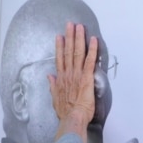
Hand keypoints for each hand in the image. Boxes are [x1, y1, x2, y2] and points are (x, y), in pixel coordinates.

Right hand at [50, 22, 97, 142]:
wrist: (73, 118)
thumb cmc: (65, 112)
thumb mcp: (55, 98)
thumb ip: (53, 86)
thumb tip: (49, 76)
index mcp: (61, 79)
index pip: (60, 59)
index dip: (60, 46)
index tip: (60, 36)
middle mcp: (68, 73)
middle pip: (68, 52)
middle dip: (69, 37)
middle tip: (70, 24)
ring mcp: (77, 74)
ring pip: (77, 53)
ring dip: (79, 38)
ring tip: (79, 27)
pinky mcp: (86, 78)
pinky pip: (89, 61)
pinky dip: (92, 50)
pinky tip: (93, 40)